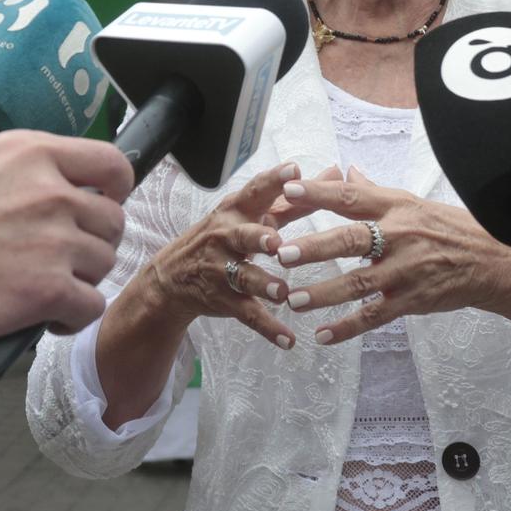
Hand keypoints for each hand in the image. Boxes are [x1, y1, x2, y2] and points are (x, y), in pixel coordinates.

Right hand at [0, 130, 134, 343]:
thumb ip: (20, 176)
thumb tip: (45, 191)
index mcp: (32, 153)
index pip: (112, 163)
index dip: (113, 190)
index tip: (100, 204)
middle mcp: (52, 190)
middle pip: (112, 220)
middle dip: (93, 243)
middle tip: (62, 258)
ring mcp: (55, 240)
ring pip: (105, 264)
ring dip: (81, 280)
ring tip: (46, 289)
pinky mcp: (49, 289)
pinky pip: (91, 307)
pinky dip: (72, 318)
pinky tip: (47, 318)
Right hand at [135, 161, 302, 349]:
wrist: (175, 276)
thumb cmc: (226, 237)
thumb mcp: (252, 215)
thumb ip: (294, 198)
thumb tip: (335, 172)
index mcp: (237, 211)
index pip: (255, 192)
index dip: (274, 181)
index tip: (294, 170)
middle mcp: (226, 237)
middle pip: (242, 235)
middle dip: (258, 238)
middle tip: (276, 242)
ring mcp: (223, 270)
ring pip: (244, 277)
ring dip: (262, 285)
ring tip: (281, 293)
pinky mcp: (224, 300)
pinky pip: (247, 314)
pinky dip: (268, 328)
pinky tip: (288, 340)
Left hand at [275, 166, 510, 342]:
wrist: (495, 263)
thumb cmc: (452, 229)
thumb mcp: (414, 202)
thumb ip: (374, 191)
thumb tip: (347, 171)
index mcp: (396, 208)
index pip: (352, 197)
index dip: (320, 193)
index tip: (288, 190)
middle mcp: (399, 236)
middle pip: (352, 240)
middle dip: (316, 247)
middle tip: (283, 253)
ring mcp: (406, 271)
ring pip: (359, 283)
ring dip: (324, 292)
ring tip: (294, 299)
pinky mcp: (413, 300)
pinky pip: (376, 316)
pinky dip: (348, 328)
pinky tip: (323, 336)